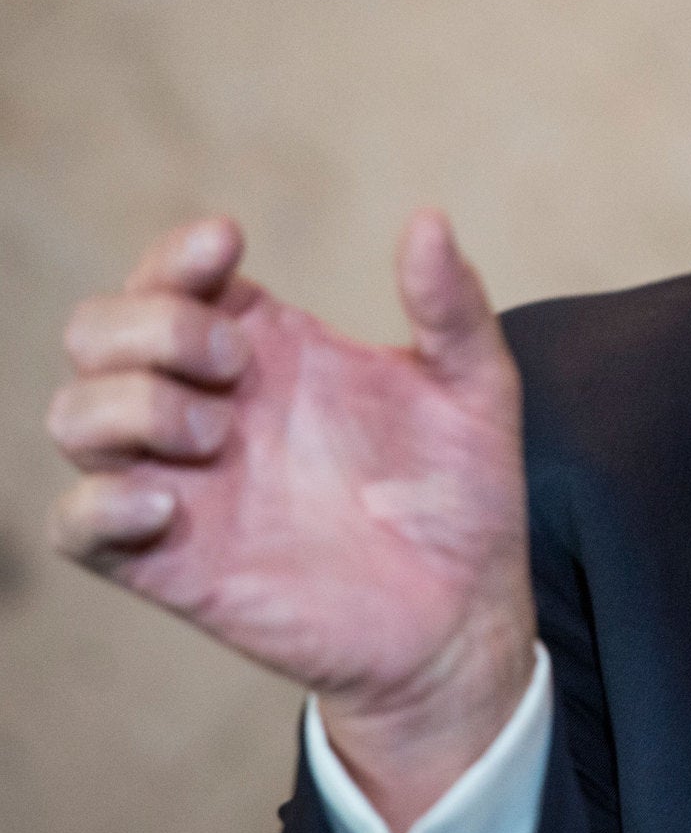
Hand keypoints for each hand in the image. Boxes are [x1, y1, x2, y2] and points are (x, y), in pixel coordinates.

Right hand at [46, 211, 535, 832]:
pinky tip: (169, 500)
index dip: (177, 253)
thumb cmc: (461, 494)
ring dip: (129, 403)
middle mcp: (211, 406)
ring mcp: (184, 483)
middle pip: (98, 331)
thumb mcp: (475, 388)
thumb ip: (452, 307)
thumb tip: (428, 219)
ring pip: (73, 416)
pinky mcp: (172, 563)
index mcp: (269, 349)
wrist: (464, 614)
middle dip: (151, 324)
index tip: (229, 246)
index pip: (174, 277)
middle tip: (238, 362)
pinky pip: (76, 524)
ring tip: (219, 432)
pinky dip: (98, 502)